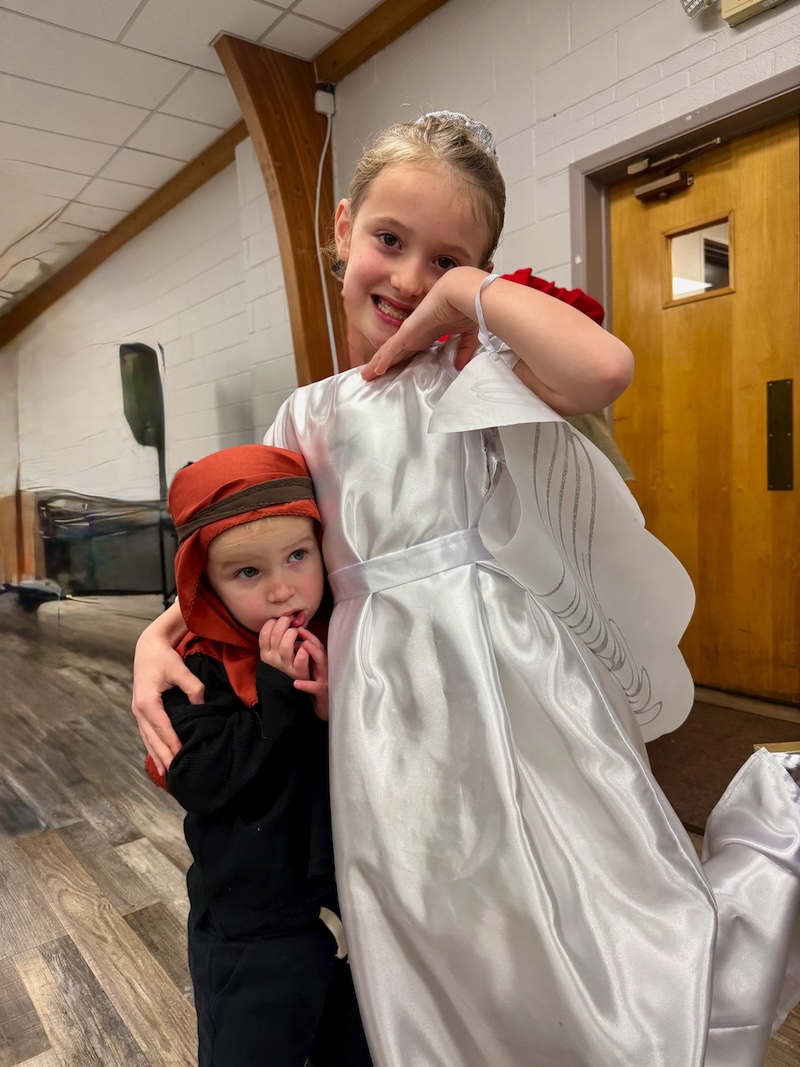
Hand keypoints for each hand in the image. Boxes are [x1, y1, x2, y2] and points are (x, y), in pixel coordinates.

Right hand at [132, 630, 200, 775]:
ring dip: (156, 755)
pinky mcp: (141, 710)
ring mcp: (137, 711)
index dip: (172, 743)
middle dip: (163, 756)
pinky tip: (159, 756)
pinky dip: (152, 745)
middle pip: (152, 738)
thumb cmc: (164, 657)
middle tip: (174, 774)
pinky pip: (146, 732)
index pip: (162, 728)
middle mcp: (139, 709)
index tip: (182, 756)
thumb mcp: (180, 669)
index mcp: (147, 702)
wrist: (148, 647)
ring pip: (147, 738)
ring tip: (166, 772)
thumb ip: (193, 687)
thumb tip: (201, 705)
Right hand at [258, 616, 307, 678]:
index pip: (264, 633)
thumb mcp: (275, 651)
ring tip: (297, 631)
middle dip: (284, 622)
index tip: (280, 618)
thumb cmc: (285, 662)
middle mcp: (272, 659)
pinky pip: (300, 658)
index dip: (273, 622)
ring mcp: (284, 665)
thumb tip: (285, 617)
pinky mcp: (297, 671)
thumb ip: (277, 637)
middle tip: (291, 620)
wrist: (292, 684)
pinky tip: (305, 646)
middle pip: (275, 635)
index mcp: (265, 652)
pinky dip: (303, 649)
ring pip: (285, 645)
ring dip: (292, 634)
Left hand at [292, 627, 328, 721]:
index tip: (298, 626)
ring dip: (314, 654)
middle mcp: (324, 669)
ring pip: (322, 665)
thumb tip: (296, 644)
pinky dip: (307, 685)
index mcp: (320, 663)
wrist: (325, 708)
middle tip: (300, 630)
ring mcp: (325, 680)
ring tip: (304, 646)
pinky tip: (296, 683)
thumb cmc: (317, 687)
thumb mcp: (313, 670)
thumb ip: (308, 658)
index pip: (316, 646)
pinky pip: (315, 687)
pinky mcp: (323, 693)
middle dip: (311, 640)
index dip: (308, 635)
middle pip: (320, 651)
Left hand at [361, 267, 485, 379]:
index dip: (403, 360)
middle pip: (396, 353)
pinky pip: (390, 349)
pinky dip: (381, 360)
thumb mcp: (467, 334)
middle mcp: (417, 333)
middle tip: (374, 377)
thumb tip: (459, 365)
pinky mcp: (406, 332)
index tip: (398, 370)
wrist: (459, 294)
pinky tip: (374, 372)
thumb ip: (463, 349)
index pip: (412, 350)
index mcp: (429, 333)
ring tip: (366, 377)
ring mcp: (410, 332)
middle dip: (385, 364)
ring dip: (377, 365)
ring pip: (388, 352)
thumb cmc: (464, 307)